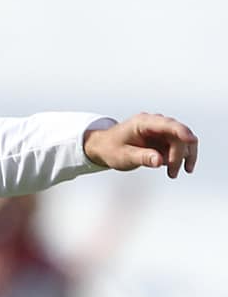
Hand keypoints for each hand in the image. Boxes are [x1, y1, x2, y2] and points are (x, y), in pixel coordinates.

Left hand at [83, 113, 197, 177]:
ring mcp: (161, 131)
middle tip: (172, 174)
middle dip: (179, 154)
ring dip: (181, 158)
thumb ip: (142, 157)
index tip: (191, 141)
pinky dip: (179, 159)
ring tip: (172, 174)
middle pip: (179, 134)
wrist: (105, 147)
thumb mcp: (124, 156)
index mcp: (144, 122)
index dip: (181, 132)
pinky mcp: (163, 140)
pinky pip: (178, 147)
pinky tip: (171, 169)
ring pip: (182, 141)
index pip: (168, 124)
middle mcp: (156, 124)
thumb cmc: (111, 149)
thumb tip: (159, 161)